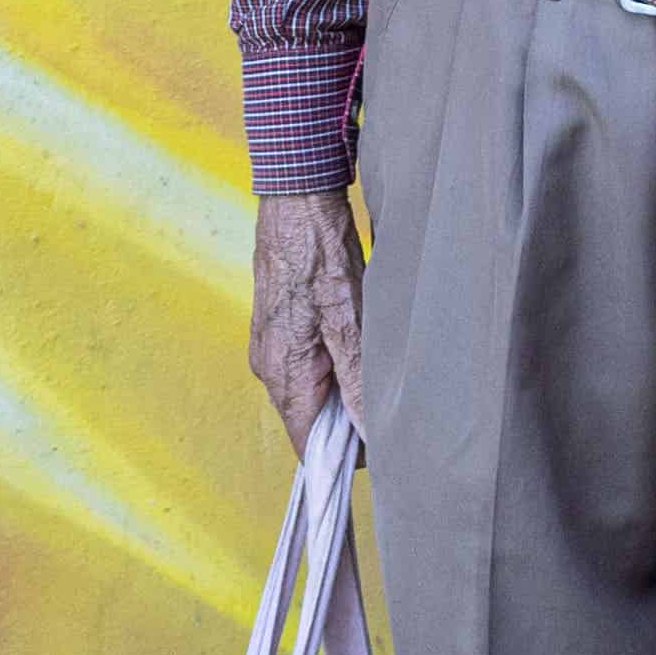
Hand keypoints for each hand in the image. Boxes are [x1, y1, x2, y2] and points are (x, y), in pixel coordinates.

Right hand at [248, 190, 362, 440]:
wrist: (295, 200)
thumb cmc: (320, 252)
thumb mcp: (349, 317)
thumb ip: (357, 380)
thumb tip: (369, 433)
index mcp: (282, 372)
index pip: (307, 445)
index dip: (343, 454)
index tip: (381, 443)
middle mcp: (268, 368)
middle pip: (309, 423)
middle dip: (347, 422)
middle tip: (387, 398)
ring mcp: (269, 348)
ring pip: (309, 395)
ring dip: (342, 392)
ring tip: (375, 365)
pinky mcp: (278, 330)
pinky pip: (304, 369)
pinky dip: (332, 369)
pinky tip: (357, 344)